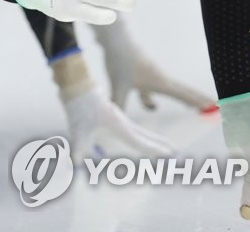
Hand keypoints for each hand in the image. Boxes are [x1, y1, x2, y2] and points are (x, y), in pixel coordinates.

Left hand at [51, 51, 172, 161]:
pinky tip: (139, 136)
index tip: (168, 153)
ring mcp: (119, 117)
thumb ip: (78, 148)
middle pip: (143, 135)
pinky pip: (131, 127)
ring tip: (165, 146)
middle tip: (174, 151)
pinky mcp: (113, 114)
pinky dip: (140, 134)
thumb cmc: (78, 107)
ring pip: (139, 130)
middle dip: (158, 144)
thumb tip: (75, 164)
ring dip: (152, 139)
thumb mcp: (78, 130)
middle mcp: (121, 121)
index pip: (138, 141)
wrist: (77, 85)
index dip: (153, 149)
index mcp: (117, 125)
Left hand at [92, 16, 215, 111]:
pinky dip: (154, 100)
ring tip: (188, 108)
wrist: (114, 39)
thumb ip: (119, 105)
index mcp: (160, 82)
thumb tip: (117, 123)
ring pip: (167, 91)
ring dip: (177, 99)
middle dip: (196, 100)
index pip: (184, 95)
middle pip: (182, 91)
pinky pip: (151, 91)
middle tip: (213, 105)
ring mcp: (150, 75)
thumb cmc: (121, 61)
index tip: (214, 106)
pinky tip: (151, 106)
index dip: (198, 102)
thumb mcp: (119, 86)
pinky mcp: (139, 73)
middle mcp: (159, 79)